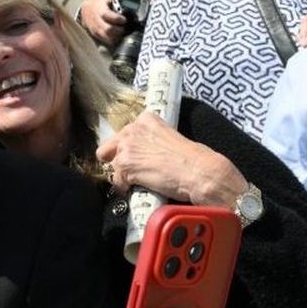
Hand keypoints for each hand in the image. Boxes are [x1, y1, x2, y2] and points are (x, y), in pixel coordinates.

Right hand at [79, 0, 135, 46]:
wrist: (86, 10)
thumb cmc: (102, 2)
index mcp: (100, 9)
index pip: (106, 15)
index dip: (116, 19)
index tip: (124, 20)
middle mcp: (96, 20)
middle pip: (107, 29)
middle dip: (118, 30)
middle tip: (124, 28)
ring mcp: (95, 28)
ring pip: (106, 36)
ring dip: (116, 36)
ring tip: (122, 33)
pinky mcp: (96, 34)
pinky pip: (104, 41)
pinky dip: (112, 40)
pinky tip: (118, 37)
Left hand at [98, 112, 246, 206]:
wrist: (198, 171)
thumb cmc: (192, 158)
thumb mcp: (169, 137)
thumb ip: (150, 140)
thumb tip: (142, 152)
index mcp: (146, 119)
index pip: (122, 133)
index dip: (126, 148)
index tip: (134, 157)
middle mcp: (133, 129)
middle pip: (108, 148)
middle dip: (117, 161)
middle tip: (130, 171)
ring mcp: (127, 147)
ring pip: (112, 166)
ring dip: (123, 176)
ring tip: (139, 182)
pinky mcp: (126, 165)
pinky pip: (116, 181)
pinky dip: (126, 188)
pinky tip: (140, 188)